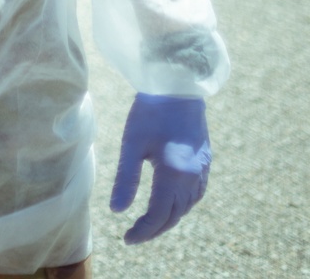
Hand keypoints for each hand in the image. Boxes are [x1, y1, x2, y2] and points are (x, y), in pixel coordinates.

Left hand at [109, 93, 210, 243]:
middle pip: (174, 215)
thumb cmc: (151, 110)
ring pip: (187, 206)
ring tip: (150, 221)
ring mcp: (203, 168)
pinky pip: (196, 193)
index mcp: (174, 175)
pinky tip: (172, 201)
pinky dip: (183, 204)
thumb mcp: (132, 143)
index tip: (126, 238)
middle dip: (154, 228)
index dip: (142, 231)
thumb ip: (126, 178)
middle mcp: (193, 176)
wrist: (177, 83)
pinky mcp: (205, 159)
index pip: (158, 215)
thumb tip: (117, 211)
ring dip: (169, 217)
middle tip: (135, 235)